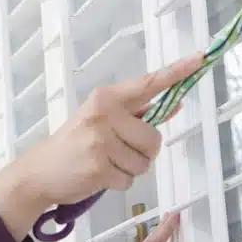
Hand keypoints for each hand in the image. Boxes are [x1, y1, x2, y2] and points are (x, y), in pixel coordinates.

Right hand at [0, 54, 202, 239]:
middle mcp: (104, 113)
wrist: (40, 170)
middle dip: (143, 152)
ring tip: (106, 163)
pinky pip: (129, 180)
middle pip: (154, 138)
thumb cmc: (77, 142)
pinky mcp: (98, 166)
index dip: (178, 71)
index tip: (201, 57)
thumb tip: (174, 105)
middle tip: (118, 152)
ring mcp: (100, 140)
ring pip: (144, 162)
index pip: (149, 83)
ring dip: (131, 169)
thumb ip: (138, 113)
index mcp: (107, 97)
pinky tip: (99, 176)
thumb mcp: (103, 120)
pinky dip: (119, 183)